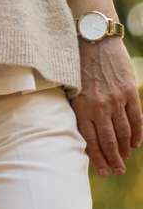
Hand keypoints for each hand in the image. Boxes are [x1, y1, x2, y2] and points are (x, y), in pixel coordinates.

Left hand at [71, 37, 142, 176]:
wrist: (93, 36)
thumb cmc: (77, 61)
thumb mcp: (71, 86)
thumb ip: (78, 108)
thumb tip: (83, 133)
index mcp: (81, 105)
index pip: (90, 140)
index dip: (97, 158)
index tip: (102, 172)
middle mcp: (99, 105)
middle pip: (108, 139)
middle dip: (113, 159)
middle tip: (117, 172)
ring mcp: (115, 98)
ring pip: (122, 132)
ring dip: (124, 149)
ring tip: (124, 160)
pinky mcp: (128, 90)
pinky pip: (135, 117)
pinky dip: (137, 133)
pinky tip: (136, 144)